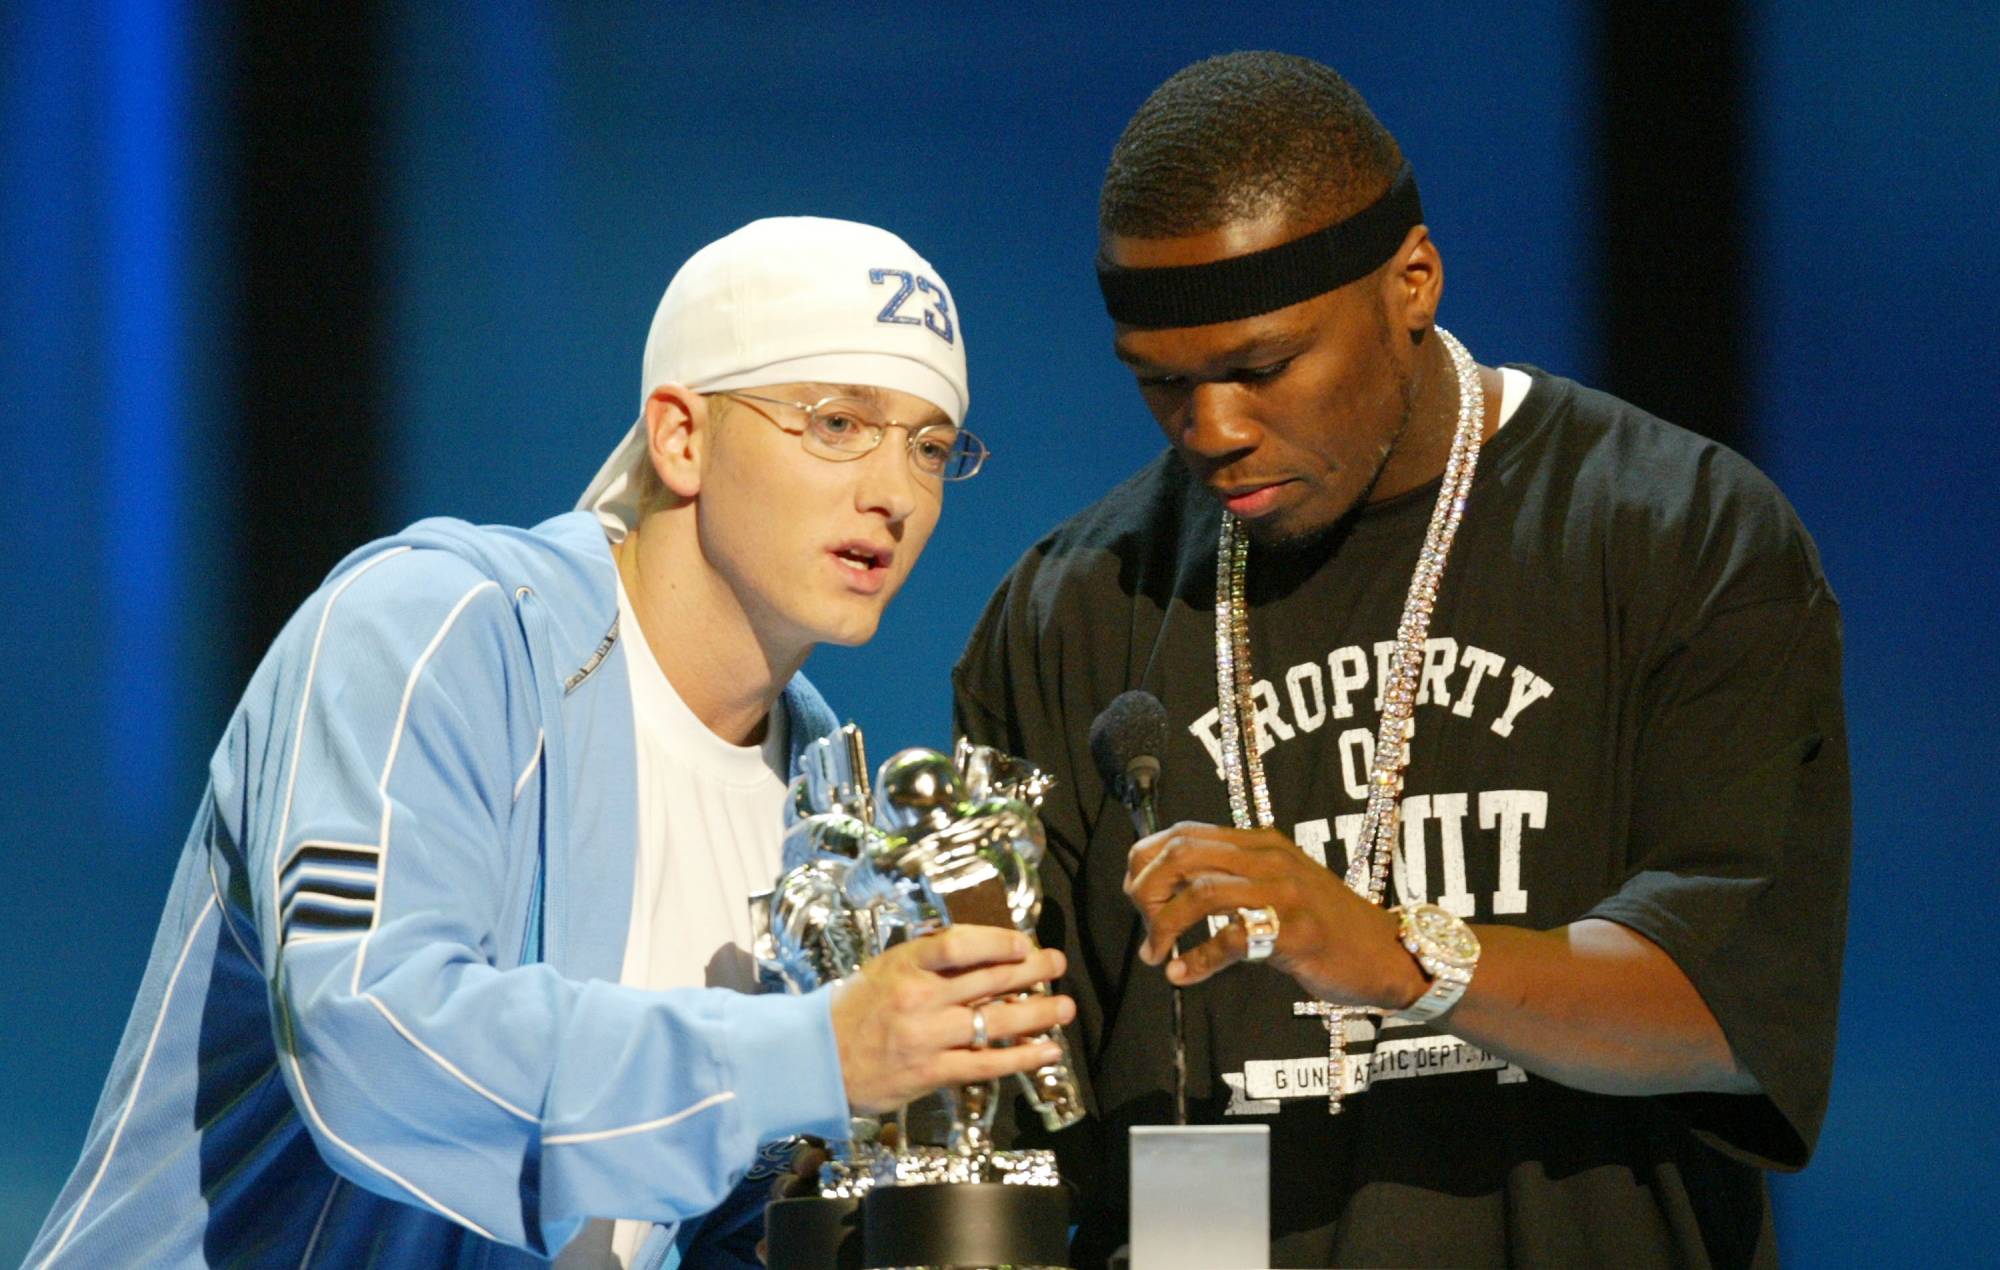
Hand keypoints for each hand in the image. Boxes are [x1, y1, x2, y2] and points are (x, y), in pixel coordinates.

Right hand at [830, 925, 1073, 1114]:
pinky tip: (1047, 1051)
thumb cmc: (853, 1010)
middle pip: (988, 979)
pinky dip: (1021, 1057)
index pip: (959, 944)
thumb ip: (927, 961)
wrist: (818, 1059)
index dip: (998, 941)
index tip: (1023, 942)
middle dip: (1031, 970)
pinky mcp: (933, 1072)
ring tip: (1065, 1007)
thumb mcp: (884, 969)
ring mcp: (928, 1036)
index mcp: (906, 965)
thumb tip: (979, 951)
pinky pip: (986, 1063)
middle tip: (1056, 964)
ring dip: (1038, 1013)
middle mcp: (919, 997)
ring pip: (995, 1020)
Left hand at [1124, 821, 1423, 1007]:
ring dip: (1164, 927)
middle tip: (1142, 927)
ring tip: (1156, 955)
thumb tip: (1166, 890)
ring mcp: (1285, 892)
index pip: (1183, 833)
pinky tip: (1183, 974)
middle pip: (1183, 855)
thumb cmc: (1324, 926)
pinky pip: (1232, 938)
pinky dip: (1197, 959)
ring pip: (1201, 894)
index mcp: (1260, 843)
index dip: (1146, 861)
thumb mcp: (1276, 888)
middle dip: (1146, 890)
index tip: (1135, 895)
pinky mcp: (1296, 931)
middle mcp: (1269, 858)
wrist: (1387, 954)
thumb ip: (1230, 881)